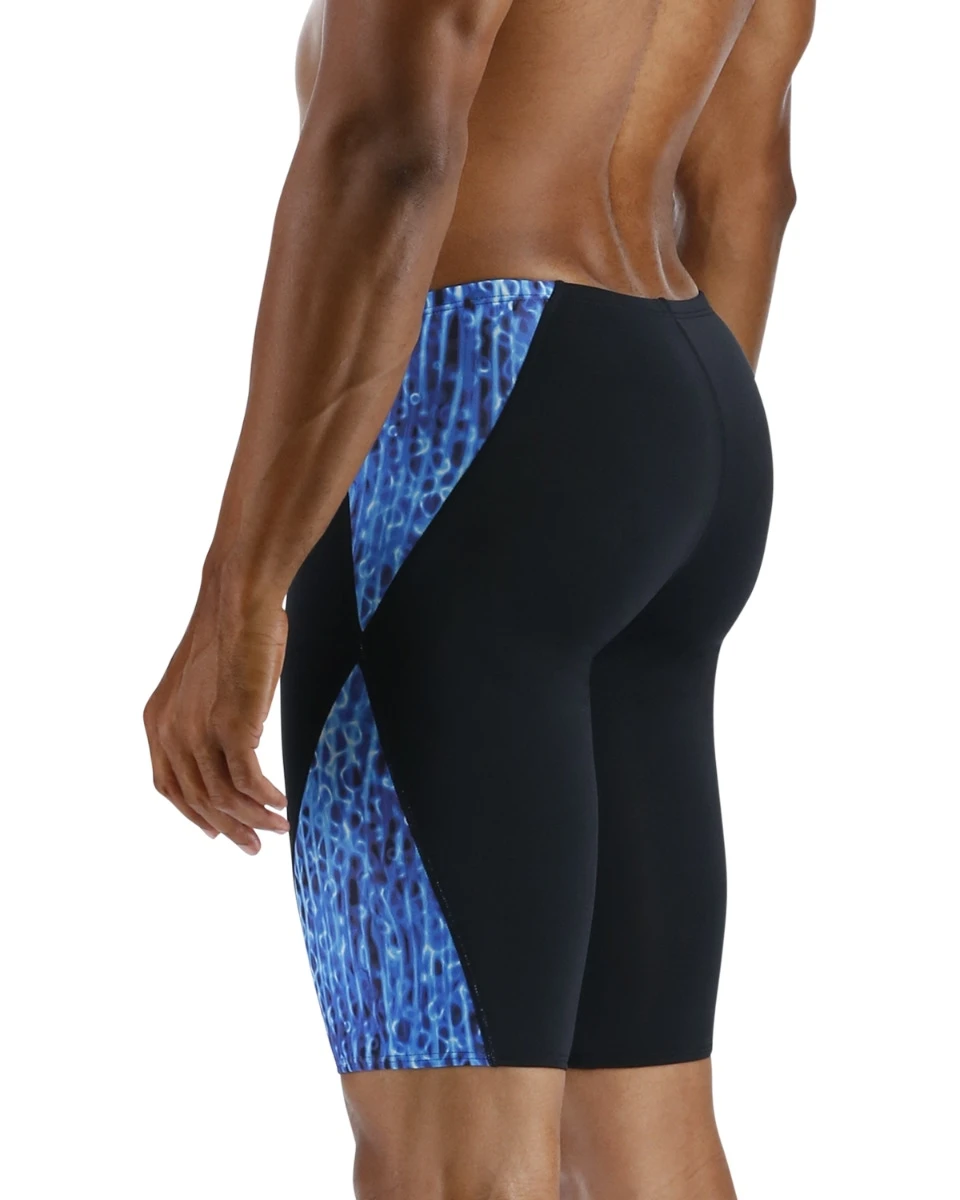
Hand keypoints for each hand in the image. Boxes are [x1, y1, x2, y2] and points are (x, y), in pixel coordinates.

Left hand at [144, 586, 289, 853]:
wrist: (239, 603)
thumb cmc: (232, 632)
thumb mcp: (207, 683)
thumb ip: (209, 717)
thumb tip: (235, 740)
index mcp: (158, 721)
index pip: (170, 785)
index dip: (193, 813)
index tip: (216, 830)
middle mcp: (170, 732)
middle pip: (198, 799)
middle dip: (229, 828)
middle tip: (254, 845)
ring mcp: (198, 733)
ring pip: (224, 797)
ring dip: (254, 818)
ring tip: (278, 826)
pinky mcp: (230, 729)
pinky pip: (247, 781)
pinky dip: (266, 798)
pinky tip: (281, 802)